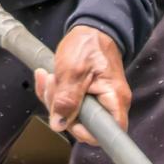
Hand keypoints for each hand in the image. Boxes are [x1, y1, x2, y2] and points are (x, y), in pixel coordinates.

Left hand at [34, 26, 129, 146]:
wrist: (93, 29)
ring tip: (50, 77)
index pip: (107, 134)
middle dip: (61, 111)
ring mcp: (99, 101)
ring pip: (73, 116)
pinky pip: (70, 105)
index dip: (85, 132)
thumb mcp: (72, 71)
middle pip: (85, 126)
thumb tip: (59, 124)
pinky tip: (50, 79)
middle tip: (53, 86)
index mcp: (114, 99)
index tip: (68, 118)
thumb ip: (66, 100)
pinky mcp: (88, 97)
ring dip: (55, 100)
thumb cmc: (88, 44)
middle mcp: (110, 105)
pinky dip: (56, 95)